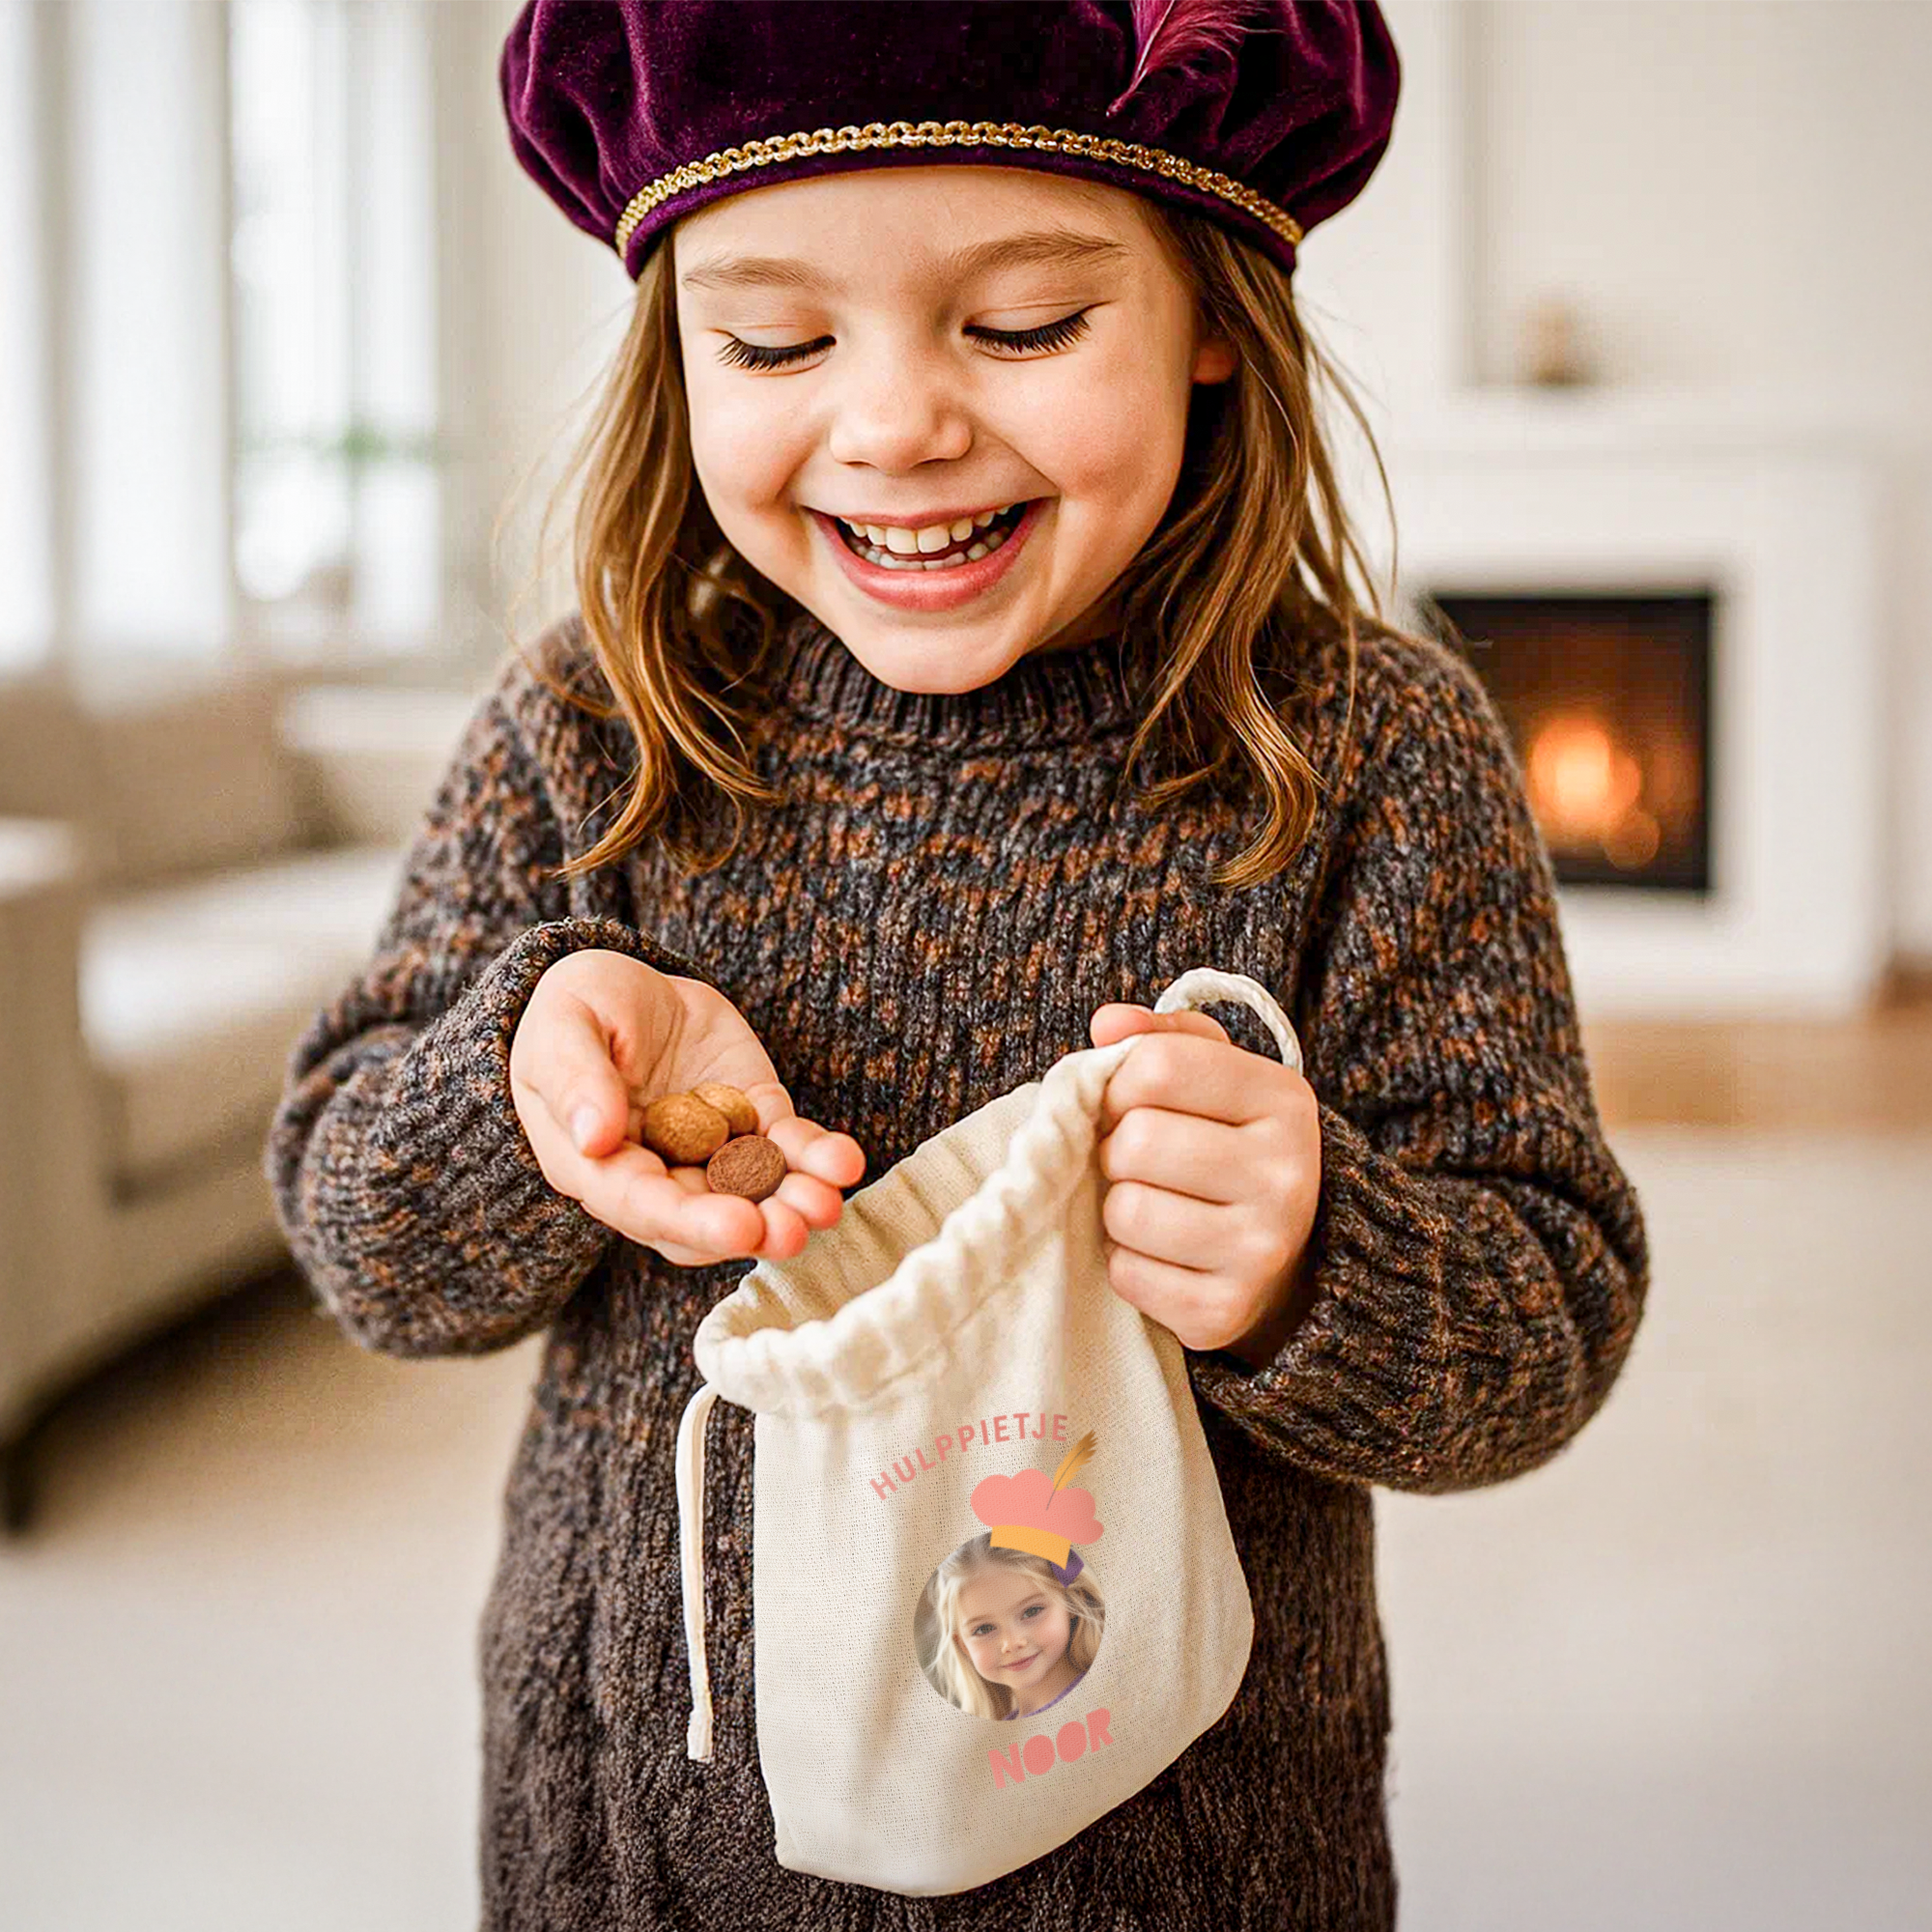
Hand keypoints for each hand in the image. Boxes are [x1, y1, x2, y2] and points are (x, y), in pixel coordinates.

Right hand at [511, 949, 864, 1266]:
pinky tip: (843, 1160)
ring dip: (792, 1202)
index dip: (692, 1222)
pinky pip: (786, 1145)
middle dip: (753, 1227)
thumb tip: (596, 1139)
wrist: (625, 982)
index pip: (643, 1205)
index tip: (739, 1227)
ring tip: (827, 1203)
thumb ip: (575, 1081)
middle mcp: (657, 1172)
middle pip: (706, 1216)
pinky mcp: (753, 1118)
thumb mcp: (563, 1028)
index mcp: (597, 1165)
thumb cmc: (576, 1007)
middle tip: (794, 1230)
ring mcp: (710, 1149)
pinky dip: (816, 1155)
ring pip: (753, 1190)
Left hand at [1089, 1003, 1321, 1368]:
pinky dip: (1127, 1262)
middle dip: (1115, 1150)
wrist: (1290, 1259)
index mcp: (1284, 1100)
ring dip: (1118, 1208)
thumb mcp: (1217, 1079)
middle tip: (1136, 1162)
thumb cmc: (1231, 1149)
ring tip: (1150, 1205)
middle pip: (1136, 1141)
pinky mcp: (1226, 1311)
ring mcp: (1262, 1249)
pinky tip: (1160, 1253)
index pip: (1160, 1066)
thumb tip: (1107, 1023)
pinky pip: (1127, 1273)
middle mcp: (1286, 1174)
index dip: (1119, 1084)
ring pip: (1125, 1210)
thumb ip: (1163, 1040)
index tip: (1127, 1104)